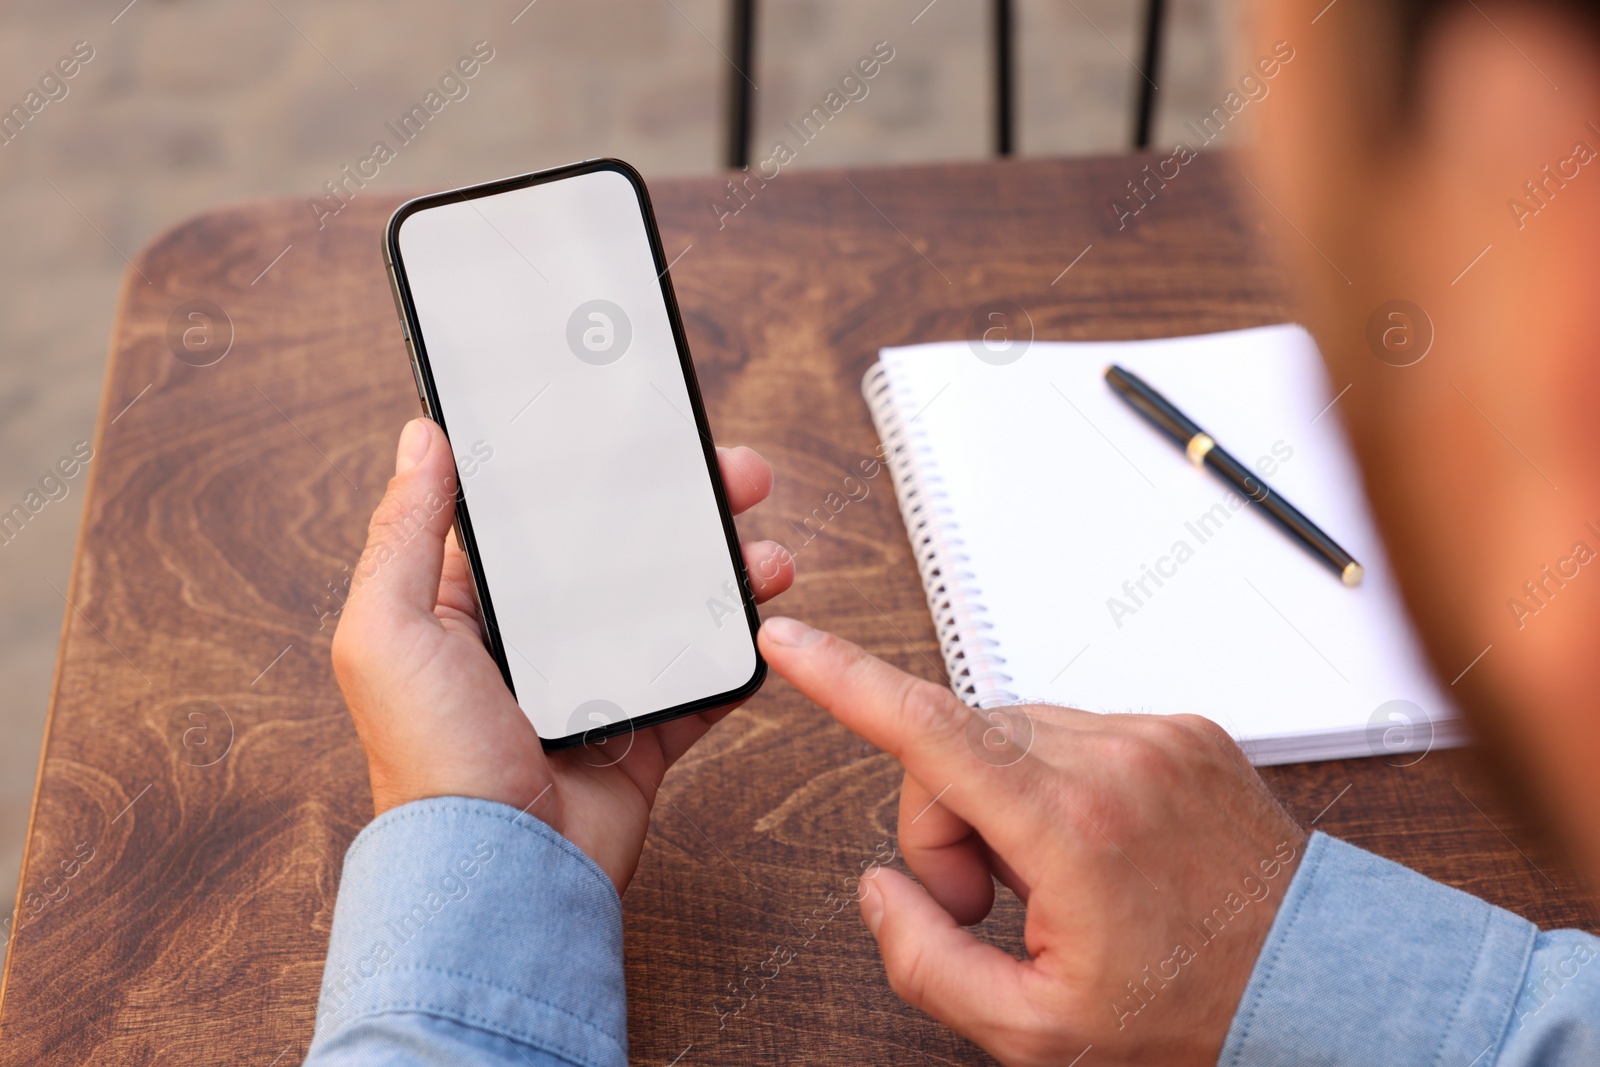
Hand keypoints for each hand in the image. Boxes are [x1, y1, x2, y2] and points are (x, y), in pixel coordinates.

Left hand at [332, 418, 793, 891]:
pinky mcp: (642, 733)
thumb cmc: (429, 763)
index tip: (639, 430)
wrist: (500, 879)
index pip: (541, 517)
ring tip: (766, 552)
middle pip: (623, 550)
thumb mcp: (386, 632)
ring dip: (724, 570)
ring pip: (672, 605)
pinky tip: (762, 619)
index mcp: (471, 607)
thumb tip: (420, 438)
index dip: (590, 469)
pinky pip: (700, 680)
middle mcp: (536, 641)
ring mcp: (595, 686)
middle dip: (683, 507)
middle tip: (736, 474)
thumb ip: (405, 533)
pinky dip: (735, 652)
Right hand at [758, 616, 1306, 1066]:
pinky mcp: (1181, 727)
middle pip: (955, 745)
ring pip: (1009, 735)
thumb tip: (884, 889)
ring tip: (1056, 880)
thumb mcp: (1037, 1032)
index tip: (788, 639)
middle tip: (990, 903)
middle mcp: (1116, 760)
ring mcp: (1154, 735)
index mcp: (1074, 828)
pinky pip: (1073, 733)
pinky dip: (1058, 785)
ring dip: (1003, 802)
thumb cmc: (1194, 1009)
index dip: (842, 679)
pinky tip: (1098, 848)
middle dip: (945, 822)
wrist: (1318, 982)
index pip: (928, 728)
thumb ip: (928, 962)